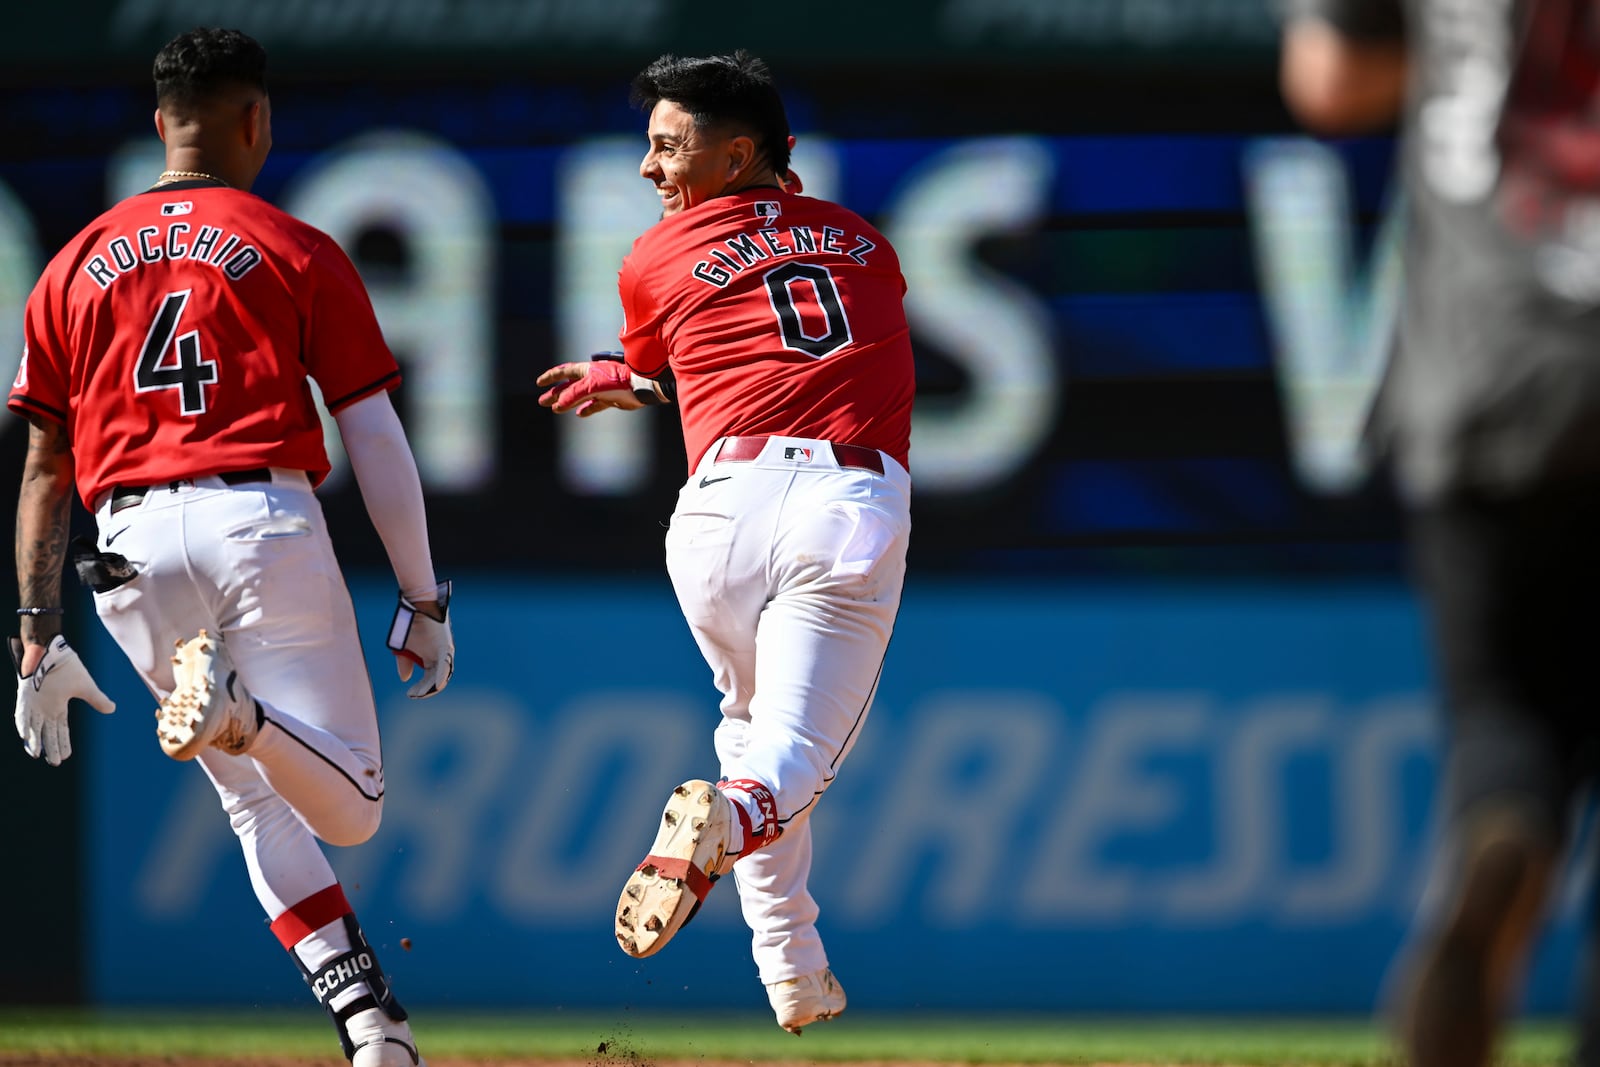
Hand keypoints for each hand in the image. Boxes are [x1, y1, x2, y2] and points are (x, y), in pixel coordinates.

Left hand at [11, 635, 115, 765]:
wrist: (52, 652)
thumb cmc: (68, 667)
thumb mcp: (85, 686)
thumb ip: (97, 699)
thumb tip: (112, 710)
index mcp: (59, 707)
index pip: (61, 730)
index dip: (63, 743)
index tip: (66, 757)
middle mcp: (45, 709)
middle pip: (48, 732)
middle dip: (51, 747)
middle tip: (55, 763)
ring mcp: (33, 703)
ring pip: (33, 727)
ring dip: (34, 740)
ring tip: (36, 754)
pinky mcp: (24, 696)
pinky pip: (22, 713)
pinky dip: (23, 724)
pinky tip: (25, 736)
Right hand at [386, 581, 453, 697]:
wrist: (416, 605)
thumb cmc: (412, 625)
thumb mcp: (405, 649)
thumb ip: (406, 663)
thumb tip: (405, 678)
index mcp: (433, 658)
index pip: (431, 678)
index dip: (422, 689)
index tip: (410, 694)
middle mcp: (441, 657)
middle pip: (437, 679)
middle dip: (425, 690)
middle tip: (414, 695)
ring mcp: (444, 652)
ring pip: (442, 675)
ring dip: (432, 686)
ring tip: (421, 693)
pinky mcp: (445, 645)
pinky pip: (444, 664)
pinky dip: (441, 676)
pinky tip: (437, 686)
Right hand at [537, 354, 650, 416]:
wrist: (640, 387)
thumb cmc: (617, 381)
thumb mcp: (591, 386)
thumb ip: (574, 395)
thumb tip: (558, 405)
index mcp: (586, 370)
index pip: (563, 372)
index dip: (551, 377)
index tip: (540, 383)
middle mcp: (592, 378)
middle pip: (569, 386)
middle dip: (555, 393)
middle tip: (542, 401)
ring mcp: (601, 389)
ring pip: (579, 396)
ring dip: (567, 403)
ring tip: (555, 409)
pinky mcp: (609, 399)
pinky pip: (594, 405)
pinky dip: (586, 409)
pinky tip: (579, 414)